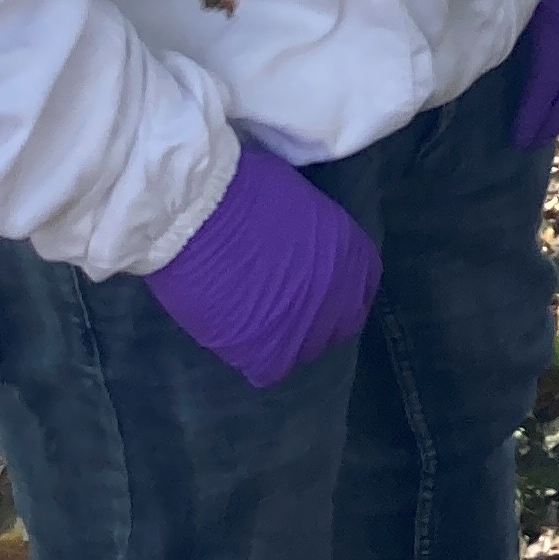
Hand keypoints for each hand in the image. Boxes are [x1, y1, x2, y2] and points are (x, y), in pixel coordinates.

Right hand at [145, 145, 379, 387]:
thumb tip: (301, 251)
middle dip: (316, 320)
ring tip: (251, 321)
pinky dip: (250, 357)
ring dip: (282, 339)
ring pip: (305, 351)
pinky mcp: (267, 351)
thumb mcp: (300, 204)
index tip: (315, 292)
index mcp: (351, 253)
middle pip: (340, 326)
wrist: (196, 210)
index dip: (337, 293)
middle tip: (282, 312)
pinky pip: (267, 369)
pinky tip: (233, 335)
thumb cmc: (239, 190)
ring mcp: (307, 326)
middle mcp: (340, 293)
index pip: (362, 288)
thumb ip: (313, 238)